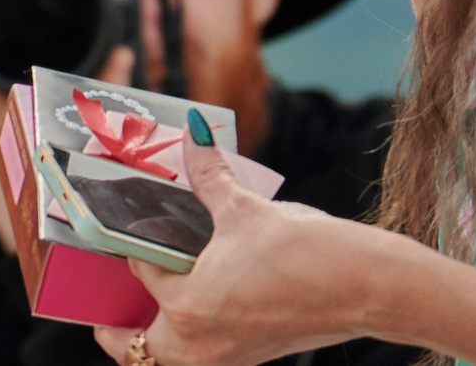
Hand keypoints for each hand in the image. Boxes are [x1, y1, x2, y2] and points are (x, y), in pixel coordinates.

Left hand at [92, 112, 386, 365]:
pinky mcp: (254, 357)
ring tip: (148, 308)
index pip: (140, 278)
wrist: (368, 288)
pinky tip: (200, 301)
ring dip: (156, 339)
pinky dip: (190, 339)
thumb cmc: (306, 253)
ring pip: (173, 360)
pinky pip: (204, 358)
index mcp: (188, 310)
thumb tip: (193, 132)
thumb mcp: (247, 209)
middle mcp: (201, 346)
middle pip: (139, 350)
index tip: (120, 230)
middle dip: (120, 331)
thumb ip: (210, 173)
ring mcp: (229, 358)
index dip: (130, 247)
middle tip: (108, 305)